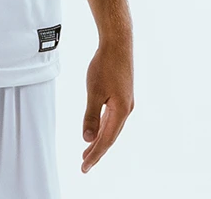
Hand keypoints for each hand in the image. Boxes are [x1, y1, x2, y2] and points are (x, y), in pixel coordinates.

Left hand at [81, 36, 133, 172]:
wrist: (118, 43)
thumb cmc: (106, 65)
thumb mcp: (94, 91)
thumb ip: (91, 116)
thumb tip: (87, 138)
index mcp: (121, 111)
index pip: (106, 140)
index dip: (95, 154)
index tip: (84, 167)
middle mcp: (126, 109)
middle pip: (110, 136)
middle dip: (97, 150)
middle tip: (84, 164)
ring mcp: (126, 102)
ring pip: (112, 127)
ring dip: (100, 138)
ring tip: (88, 150)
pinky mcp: (123, 95)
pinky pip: (113, 117)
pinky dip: (103, 126)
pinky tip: (97, 128)